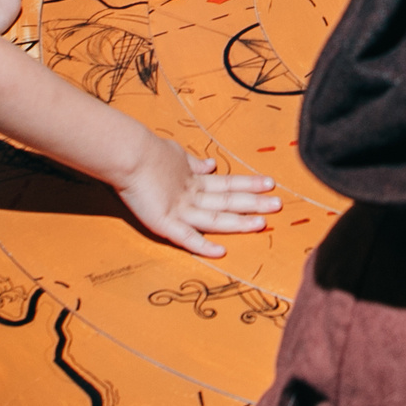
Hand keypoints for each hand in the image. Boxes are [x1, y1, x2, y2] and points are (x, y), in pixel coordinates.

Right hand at [112, 136, 279, 256]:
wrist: (127, 153)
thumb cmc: (146, 152)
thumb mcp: (174, 154)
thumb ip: (192, 163)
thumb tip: (210, 165)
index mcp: (192, 180)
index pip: (226, 184)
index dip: (248, 185)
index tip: (268, 183)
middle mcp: (190, 195)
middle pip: (227, 200)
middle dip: (254, 202)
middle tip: (278, 204)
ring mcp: (179, 209)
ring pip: (216, 217)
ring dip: (239, 220)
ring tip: (263, 221)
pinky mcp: (164, 223)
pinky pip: (186, 238)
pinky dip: (202, 246)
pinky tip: (220, 253)